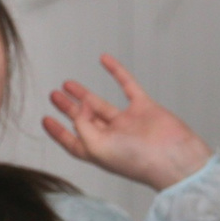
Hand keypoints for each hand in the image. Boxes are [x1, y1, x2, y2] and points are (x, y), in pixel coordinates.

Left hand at [42, 55, 211, 190]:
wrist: (174, 157)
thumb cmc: (137, 160)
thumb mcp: (97, 146)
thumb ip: (83, 124)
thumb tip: (80, 105)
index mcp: (98, 150)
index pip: (72, 140)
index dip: (57, 131)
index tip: (45, 119)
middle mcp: (112, 137)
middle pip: (84, 120)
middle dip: (68, 108)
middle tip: (53, 95)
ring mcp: (128, 122)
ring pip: (101, 104)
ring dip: (84, 94)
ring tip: (66, 84)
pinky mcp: (144, 108)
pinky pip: (128, 86)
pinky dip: (116, 72)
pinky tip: (104, 60)